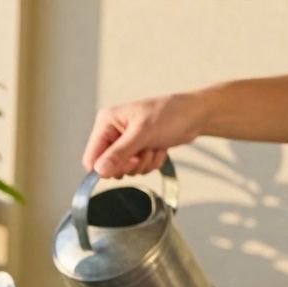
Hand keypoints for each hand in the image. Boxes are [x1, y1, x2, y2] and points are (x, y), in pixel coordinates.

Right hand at [82, 92, 209, 178]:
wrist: (195, 116)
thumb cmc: (171, 114)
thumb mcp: (143, 133)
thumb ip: (119, 153)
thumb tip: (99, 170)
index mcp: (106, 122)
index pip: (92, 157)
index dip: (106, 167)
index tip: (128, 163)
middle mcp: (112, 132)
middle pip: (108, 166)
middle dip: (130, 165)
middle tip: (143, 154)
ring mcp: (125, 142)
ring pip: (124, 169)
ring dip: (143, 164)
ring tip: (154, 148)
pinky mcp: (137, 149)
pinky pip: (137, 168)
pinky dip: (150, 163)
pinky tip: (159, 150)